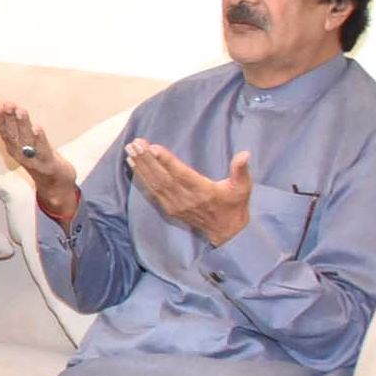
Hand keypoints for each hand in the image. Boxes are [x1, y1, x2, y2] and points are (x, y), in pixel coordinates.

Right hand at [0, 102, 80, 222]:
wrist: (56, 184)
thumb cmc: (39, 158)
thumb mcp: (24, 142)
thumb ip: (14, 124)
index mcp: (13, 147)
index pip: (4, 130)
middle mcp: (20, 153)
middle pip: (12, 134)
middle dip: (9, 118)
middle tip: (7, 104)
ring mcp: (33, 159)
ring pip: (26, 139)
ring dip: (23, 125)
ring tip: (20, 110)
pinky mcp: (48, 162)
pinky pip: (43, 149)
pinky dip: (40, 139)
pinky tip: (37, 128)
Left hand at [125, 139, 250, 245]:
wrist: (226, 231)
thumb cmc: (234, 204)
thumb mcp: (243, 187)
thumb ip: (241, 170)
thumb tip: (245, 154)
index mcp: (203, 191)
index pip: (181, 175)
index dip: (167, 162)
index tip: (153, 148)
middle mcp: (186, 198)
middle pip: (163, 177)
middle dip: (147, 160)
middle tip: (135, 144)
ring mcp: (175, 204)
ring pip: (155, 184)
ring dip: (141, 166)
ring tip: (130, 150)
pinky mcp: (169, 208)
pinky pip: (152, 191)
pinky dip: (141, 177)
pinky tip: (133, 164)